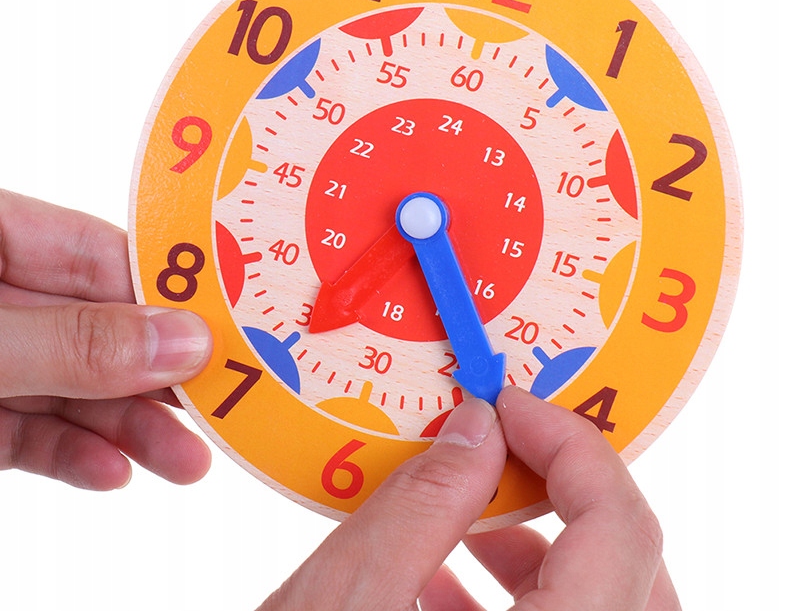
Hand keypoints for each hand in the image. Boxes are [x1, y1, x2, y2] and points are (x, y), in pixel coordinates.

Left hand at [0, 190, 212, 488]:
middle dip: (157, 375)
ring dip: (128, 428)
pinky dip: (69, 453)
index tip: (229, 330)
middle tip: (224, 406)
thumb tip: (183, 342)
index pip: (98, 254)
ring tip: (186, 461)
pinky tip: (112, 471)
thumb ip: (71, 343)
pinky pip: (29, 432)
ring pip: (70, 387)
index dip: (168, 293)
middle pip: (96, 329)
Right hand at [259, 387, 679, 610]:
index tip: (510, 407)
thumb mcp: (343, 601)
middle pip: (634, 575)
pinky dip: (518, 602)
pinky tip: (439, 583)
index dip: (572, 447)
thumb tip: (477, 431)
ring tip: (462, 522)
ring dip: (544, 551)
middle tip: (498, 456)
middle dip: (568, 497)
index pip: (621, 531)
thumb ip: (423, 502)